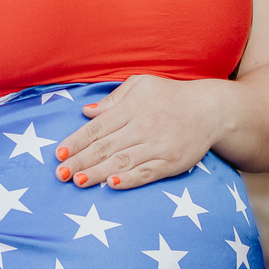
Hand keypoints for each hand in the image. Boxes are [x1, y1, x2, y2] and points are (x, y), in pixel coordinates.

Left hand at [55, 74, 227, 190]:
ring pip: (122, 161)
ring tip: (78, 181)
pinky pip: (146, 173)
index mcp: (131, 107)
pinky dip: (129, 179)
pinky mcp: (171, 162)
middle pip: (105, 146)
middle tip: (60, 174)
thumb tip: (86, 112)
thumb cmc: (169, 96)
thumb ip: (113, 99)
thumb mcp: (140, 85)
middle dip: (80, 161)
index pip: (97, 127)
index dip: (76, 141)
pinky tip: (112, 184)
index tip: (58, 154)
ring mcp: (157, 146)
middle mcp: (141, 127)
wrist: (210, 110)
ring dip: (98, 172)